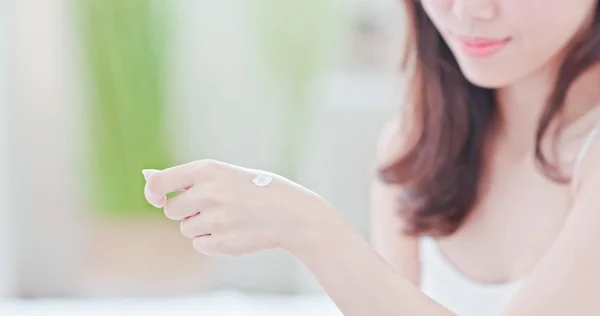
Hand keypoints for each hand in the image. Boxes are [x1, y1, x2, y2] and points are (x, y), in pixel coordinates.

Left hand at [142, 159, 336, 256]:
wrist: (292, 214)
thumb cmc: (257, 189)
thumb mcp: (223, 174)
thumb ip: (186, 178)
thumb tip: (146, 177)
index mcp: (208, 169)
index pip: (160, 183)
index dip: (154, 193)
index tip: (159, 198)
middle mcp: (209, 192)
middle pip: (171, 211)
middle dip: (186, 211)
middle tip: (213, 206)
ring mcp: (216, 219)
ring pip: (186, 229)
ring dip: (200, 226)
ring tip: (228, 218)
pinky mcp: (223, 242)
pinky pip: (200, 245)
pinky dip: (211, 241)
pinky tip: (234, 231)